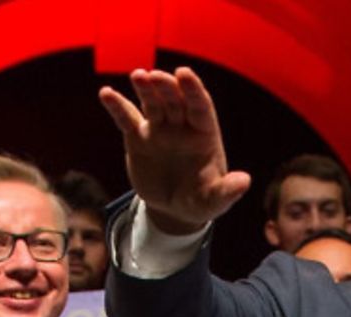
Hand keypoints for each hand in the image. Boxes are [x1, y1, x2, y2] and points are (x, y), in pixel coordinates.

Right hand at [98, 66, 251, 234]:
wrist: (174, 210)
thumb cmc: (200, 200)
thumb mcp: (214, 200)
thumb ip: (227, 190)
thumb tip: (244, 182)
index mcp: (204, 133)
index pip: (200, 106)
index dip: (193, 89)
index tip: (184, 73)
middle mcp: (182, 125)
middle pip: (174, 100)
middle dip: (166, 87)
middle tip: (155, 76)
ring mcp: (159, 129)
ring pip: (152, 103)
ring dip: (145, 88)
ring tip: (138, 76)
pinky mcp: (138, 138)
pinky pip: (127, 118)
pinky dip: (117, 106)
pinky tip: (106, 93)